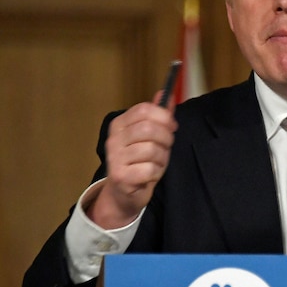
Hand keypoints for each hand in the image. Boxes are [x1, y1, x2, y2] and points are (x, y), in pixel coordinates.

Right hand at [87, 91, 177, 228]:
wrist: (124, 193)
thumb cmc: (140, 161)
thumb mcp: (149, 136)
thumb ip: (158, 115)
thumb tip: (166, 94)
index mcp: (120, 124)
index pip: (144, 109)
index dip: (164, 116)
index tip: (172, 126)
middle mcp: (114, 139)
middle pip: (149, 128)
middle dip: (166, 138)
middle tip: (167, 146)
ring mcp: (115, 158)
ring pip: (152, 150)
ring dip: (162, 158)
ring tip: (157, 162)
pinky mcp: (120, 176)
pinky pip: (149, 169)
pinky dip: (156, 172)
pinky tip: (151, 174)